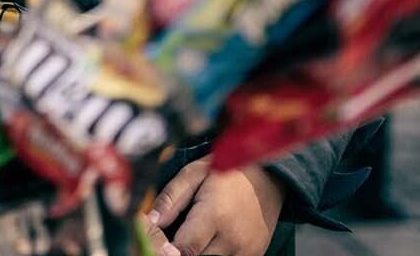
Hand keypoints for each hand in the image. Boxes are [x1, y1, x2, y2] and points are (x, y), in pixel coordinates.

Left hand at [146, 158, 284, 255]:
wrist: (268, 178)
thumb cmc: (226, 172)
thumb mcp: (194, 174)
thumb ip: (171, 198)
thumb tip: (151, 220)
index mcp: (215, 215)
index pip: (185, 247)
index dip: (166, 248)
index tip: (159, 241)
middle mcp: (233, 239)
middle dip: (179, 251)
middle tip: (172, 238)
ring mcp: (246, 251)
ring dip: (196, 254)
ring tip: (191, 238)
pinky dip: (211, 255)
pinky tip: (207, 242)